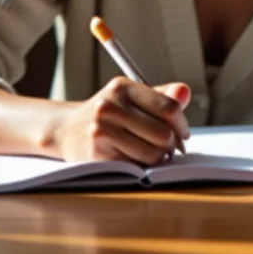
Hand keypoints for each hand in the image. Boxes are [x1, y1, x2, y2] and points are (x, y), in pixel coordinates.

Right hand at [49, 78, 190, 163]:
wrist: (67, 129)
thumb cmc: (109, 112)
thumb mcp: (132, 96)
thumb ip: (162, 95)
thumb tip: (185, 92)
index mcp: (123, 86)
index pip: (168, 107)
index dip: (182, 124)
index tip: (183, 133)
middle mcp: (110, 105)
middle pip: (163, 133)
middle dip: (172, 144)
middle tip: (170, 148)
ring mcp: (101, 129)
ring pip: (152, 154)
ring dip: (158, 158)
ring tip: (152, 153)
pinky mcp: (96, 152)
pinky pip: (135, 166)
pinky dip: (141, 166)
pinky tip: (135, 158)